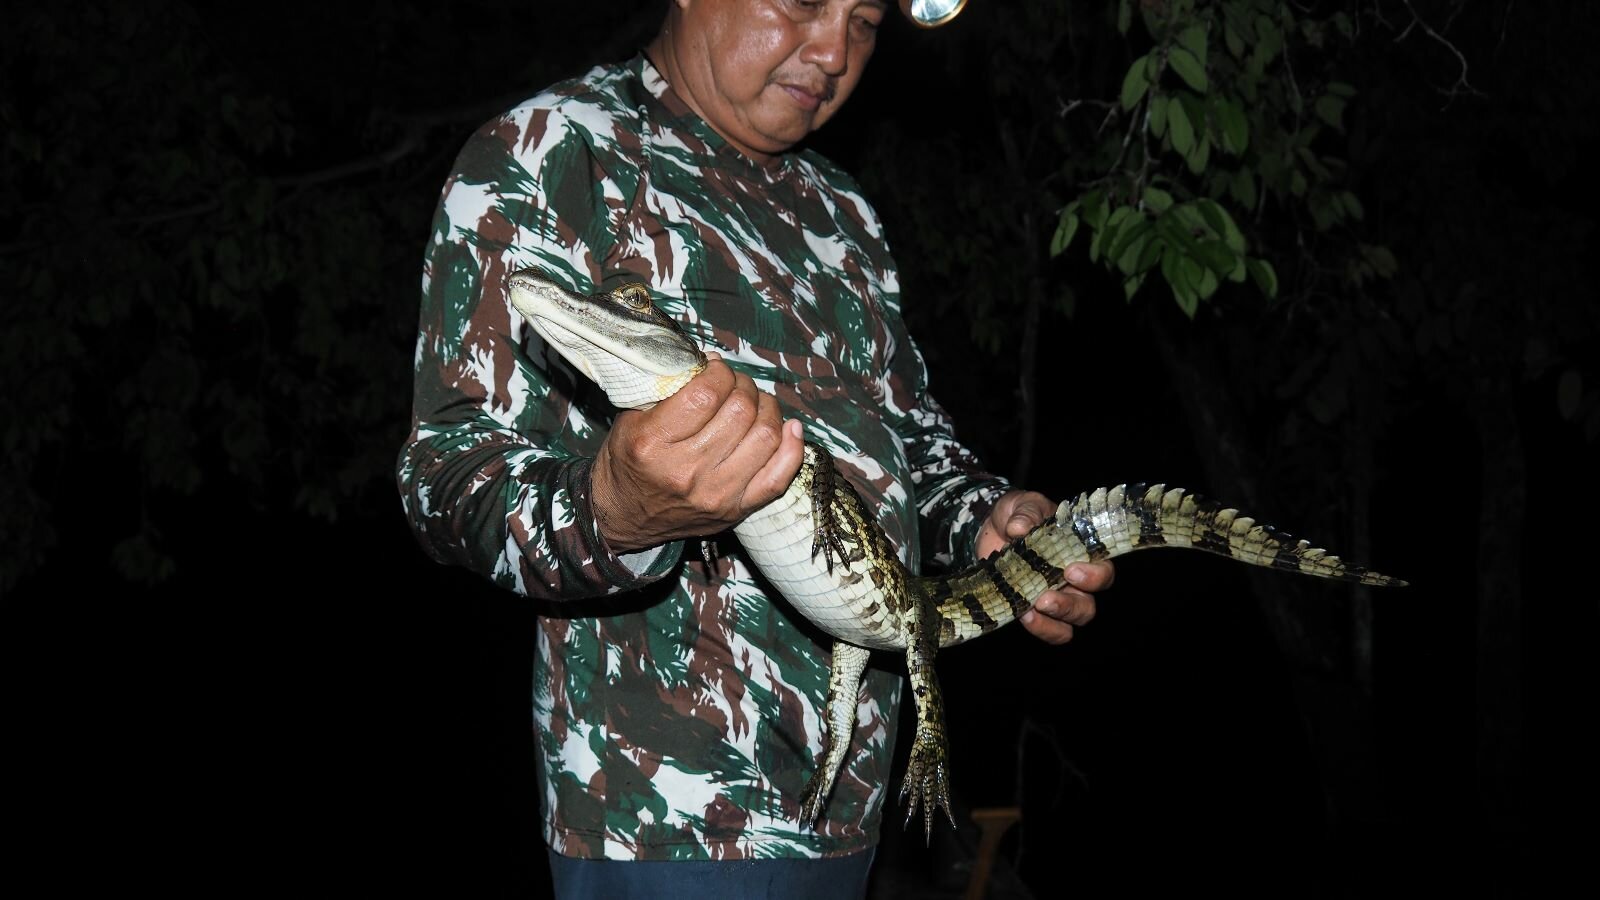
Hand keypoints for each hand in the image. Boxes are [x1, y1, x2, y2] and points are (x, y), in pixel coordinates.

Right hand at [589, 356, 805, 551]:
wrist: (625, 517)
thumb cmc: (629, 461)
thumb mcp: (631, 419)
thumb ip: (669, 389)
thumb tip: (714, 362)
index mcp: (654, 444)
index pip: (706, 394)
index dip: (719, 372)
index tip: (716, 369)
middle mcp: (687, 472)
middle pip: (740, 411)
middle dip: (743, 386)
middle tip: (735, 384)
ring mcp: (716, 494)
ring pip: (765, 436)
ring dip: (768, 409)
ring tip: (756, 403)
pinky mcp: (736, 511)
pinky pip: (779, 477)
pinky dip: (792, 447)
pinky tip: (789, 427)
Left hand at [977, 489, 1113, 644]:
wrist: (991, 528)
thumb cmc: (1018, 514)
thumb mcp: (1022, 504)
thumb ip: (1026, 512)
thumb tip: (1018, 528)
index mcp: (1081, 552)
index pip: (1103, 570)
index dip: (1094, 576)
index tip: (1071, 571)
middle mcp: (1075, 581)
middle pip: (1088, 605)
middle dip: (1070, 606)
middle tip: (1045, 598)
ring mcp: (1056, 598)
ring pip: (1071, 623)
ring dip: (1054, 621)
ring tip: (1031, 610)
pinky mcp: (1034, 610)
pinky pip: (1048, 629)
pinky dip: (1040, 627)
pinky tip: (1022, 615)